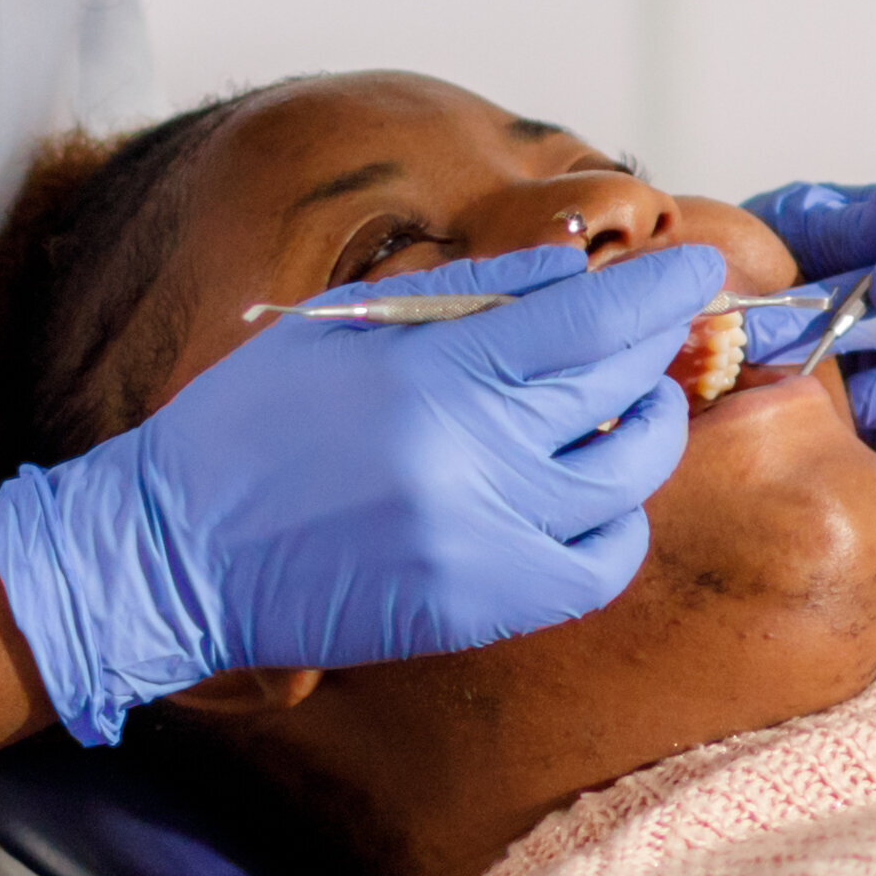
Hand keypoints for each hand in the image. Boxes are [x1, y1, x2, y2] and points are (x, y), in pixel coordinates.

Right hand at [0, 237, 722, 742]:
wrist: (177, 553)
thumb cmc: (253, 426)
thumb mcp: (347, 327)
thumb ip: (468, 294)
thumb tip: (572, 269)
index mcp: (434, 377)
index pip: (591, 321)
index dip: (660, 288)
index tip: (698, 266)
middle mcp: (473, 464)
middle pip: (621, 388)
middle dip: (658, 344)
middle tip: (661, 322)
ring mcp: (485, 546)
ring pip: (627, 479)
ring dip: (647, 428)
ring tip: (630, 402)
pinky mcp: (482, 610)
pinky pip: (600, 564)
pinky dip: (617, 520)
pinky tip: (591, 490)